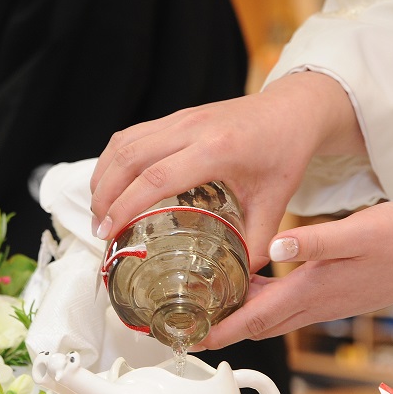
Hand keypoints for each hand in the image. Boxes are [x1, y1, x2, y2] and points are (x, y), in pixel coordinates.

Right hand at [90, 71, 364, 268]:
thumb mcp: (276, 203)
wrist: (293, 110)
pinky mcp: (176, 116)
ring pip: (124, 143)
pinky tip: (112, 184)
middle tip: (100, 230)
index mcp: (217, 149)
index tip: (109, 232)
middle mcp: (192, 128)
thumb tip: (236, 283)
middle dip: (104, 195)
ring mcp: (181, 118)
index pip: (156, 177)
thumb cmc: (285, 153)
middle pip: (129, 158)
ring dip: (103, 176)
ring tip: (99, 211)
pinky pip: (132, 135)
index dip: (126, 205)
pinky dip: (113, 160)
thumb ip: (256, 244)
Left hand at [195, 202, 392, 348]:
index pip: (252, 319)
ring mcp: (324, 303)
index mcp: (313, 291)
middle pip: (254, 325)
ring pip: (269, 318)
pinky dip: (260, 302)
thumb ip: (315, 242)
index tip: (185, 338)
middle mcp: (314, 304)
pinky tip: (250, 281)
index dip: (216, 331)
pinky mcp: (332, 294)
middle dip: (217, 330)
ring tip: (203, 306)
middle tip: (180, 326)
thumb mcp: (360, 232)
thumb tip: (275, 250)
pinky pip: (285, 306)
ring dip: (236, 317)